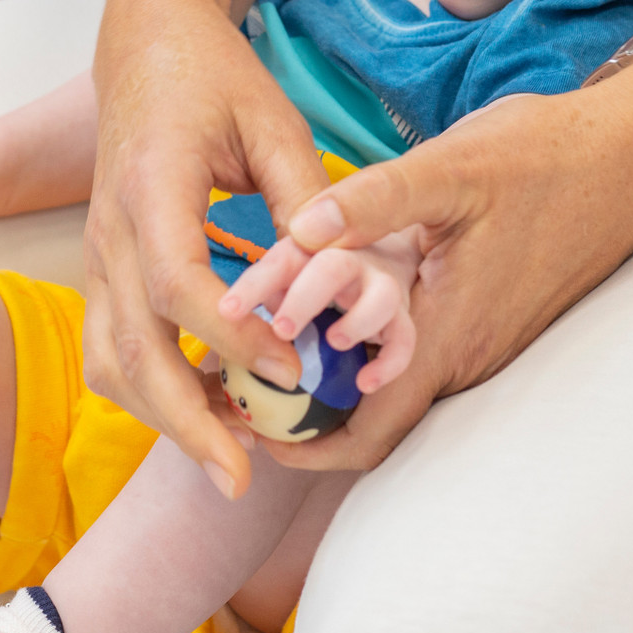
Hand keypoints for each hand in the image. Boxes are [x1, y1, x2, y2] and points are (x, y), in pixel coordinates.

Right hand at [84, 0, 331, 499]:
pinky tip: (209, 408)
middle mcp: (109, 232)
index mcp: (151, 186)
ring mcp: (96, 255)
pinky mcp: (101, 270)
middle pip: (128, 349)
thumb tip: (336, 279)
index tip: (294, 372)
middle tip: (241, 479)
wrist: (144, 43)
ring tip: (228, 453)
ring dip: (160, 416)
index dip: (233, 340)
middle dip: (182, 422)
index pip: (177, 285)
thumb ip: (303, 198)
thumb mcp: (272, 120)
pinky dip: (150, 391)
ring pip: (107, 361)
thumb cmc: (213, 75)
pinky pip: (109, 348)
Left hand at [218, 230, 419, 394]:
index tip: (227, 312)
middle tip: (282, 329)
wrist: (383, 257)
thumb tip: (236, 325)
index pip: (280, 261)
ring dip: (358, 321)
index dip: (254, 286)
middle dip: (306, 297)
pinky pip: (404, 337)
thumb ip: (267, 292)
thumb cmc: (317, 274)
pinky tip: (365, 384)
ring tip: (334, 342)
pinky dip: (389, 362)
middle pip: (332, 268)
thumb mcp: (289, 274)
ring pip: (381, 296)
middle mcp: (349, 260)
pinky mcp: (402, 314)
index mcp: (311, 248)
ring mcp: (381, 285)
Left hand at [266, 63, 632, 470]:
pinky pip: (417, 353)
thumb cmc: (547, 156)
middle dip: (301, 409)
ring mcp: (481, 342)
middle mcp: (467, 355)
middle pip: (370, 415)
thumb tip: (299, 228)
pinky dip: (365, 347)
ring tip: (264, 339)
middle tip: (236, 380)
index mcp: (451, 334)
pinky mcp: (487, 319)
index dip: (302, 442)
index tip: (245, 419)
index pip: (368, 430)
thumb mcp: (453, 166)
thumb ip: (374, 199)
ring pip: (392, 383)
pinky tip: (327, 307)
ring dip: (331, 374)